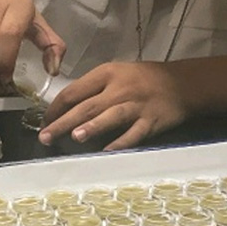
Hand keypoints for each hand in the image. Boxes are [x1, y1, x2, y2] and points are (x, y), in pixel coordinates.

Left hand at [38, 61, 187, 149]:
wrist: (182, 83)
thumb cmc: (144, 79)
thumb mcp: (118, 73)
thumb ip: (94, 88)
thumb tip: (65, 109)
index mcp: (108, 73)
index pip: (75, 90)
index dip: (56, 107)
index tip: (44, 122)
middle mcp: (121, 88)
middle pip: (88, 105)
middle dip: (64, 122)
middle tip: (46, 137)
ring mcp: (137, 105)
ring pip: (111, 116)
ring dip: (93, 126)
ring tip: (75, 137)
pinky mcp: (152, 120)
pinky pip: (135, 133)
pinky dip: (121, 142)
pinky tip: (107, 152)